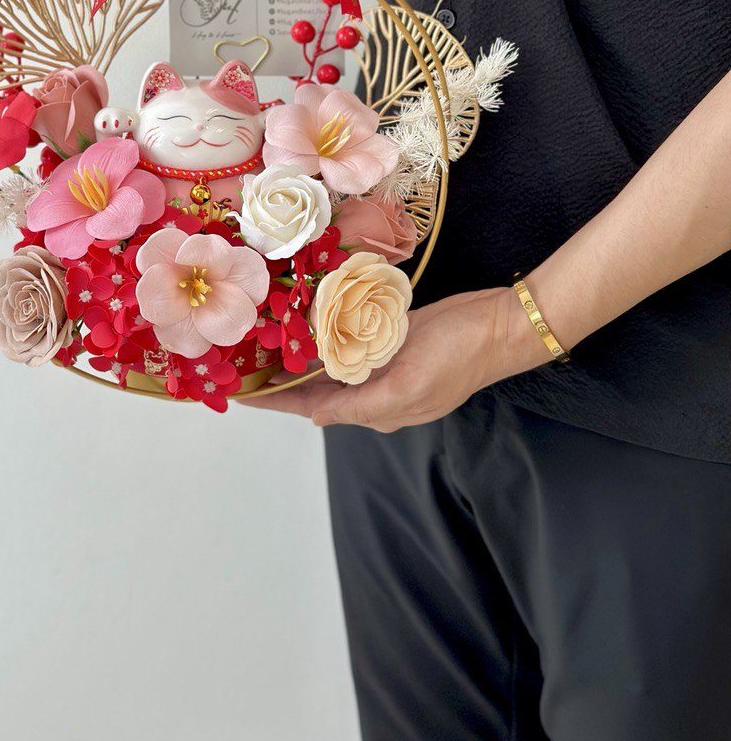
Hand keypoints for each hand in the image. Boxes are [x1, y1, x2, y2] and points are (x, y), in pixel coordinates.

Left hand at [239, 285, 550, 430]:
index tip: (239, 394)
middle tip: (241, 363)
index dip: (275, 400)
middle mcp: (377, 390)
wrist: (500, 325)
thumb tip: (316, 417)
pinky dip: (325, 335)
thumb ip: (359, 406)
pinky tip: (305, 324)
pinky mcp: (394, 339)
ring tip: (263, 344)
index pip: (312, 406)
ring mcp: (386, 364)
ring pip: (330, 364)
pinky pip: (351, 341)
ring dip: (299, 356)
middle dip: (280, 378)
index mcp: (377, 408)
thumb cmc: (457, 355)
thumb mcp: (406, 386)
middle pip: (316, 387)